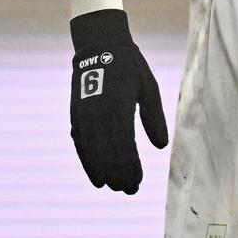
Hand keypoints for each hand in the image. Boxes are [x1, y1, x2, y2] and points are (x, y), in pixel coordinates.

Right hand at [69, 9, 167, 193]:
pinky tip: (96, 178)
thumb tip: (161, 146)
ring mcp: (84, 115)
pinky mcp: (76, 116)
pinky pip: (81, 145)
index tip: (138, 181)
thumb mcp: (148, 87)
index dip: (129, 166)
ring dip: (103, 172)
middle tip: (130, 190)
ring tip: (114, 187)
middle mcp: (98, 113)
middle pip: (106, 152)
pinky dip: (87, 163)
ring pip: (92, 152)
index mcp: (118, 105)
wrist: (98, 46)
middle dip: (118, 174)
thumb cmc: (129, 67)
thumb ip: (154, 116)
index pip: (123, 144)